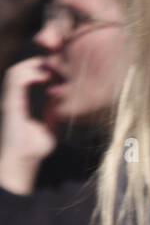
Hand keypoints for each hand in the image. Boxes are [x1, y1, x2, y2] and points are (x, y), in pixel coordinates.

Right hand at [0, 57, 57, 193]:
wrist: (23, 160)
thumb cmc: (36, 148)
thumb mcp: (52, 125)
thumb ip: (55, 110)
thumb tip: (64, 97)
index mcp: (24, 100)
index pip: (30, 76)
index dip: (44, 69)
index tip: (63, 72)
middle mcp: (15, 97)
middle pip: (23, 68)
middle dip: (40, 64)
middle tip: (58, 68)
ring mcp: (11, 99)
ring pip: (17, 70)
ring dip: (34, 66)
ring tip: (52, 71)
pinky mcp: (10, 102)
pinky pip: (15, 80)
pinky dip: (30, 74)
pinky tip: (45, 78)